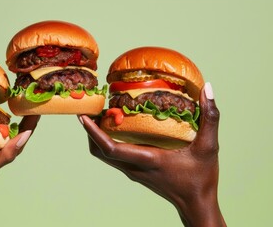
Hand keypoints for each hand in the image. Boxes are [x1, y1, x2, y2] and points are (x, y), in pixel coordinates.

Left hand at [79, 83, 225, 226]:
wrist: (196, 204)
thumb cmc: (201, 178)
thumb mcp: (209, 147)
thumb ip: (210, 117)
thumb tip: (208, 88)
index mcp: (147, 160)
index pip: (110, 148)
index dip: (93, 132)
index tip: (83, 116)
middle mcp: (134, 167)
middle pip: (99, 151)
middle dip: (89, 130)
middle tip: (88, 108)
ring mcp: (132, 172)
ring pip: (103, 155)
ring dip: (96, 136)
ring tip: (98, 114)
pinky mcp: (134, 172)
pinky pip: (112, 156)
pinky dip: (106, 141)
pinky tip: (115, 126)